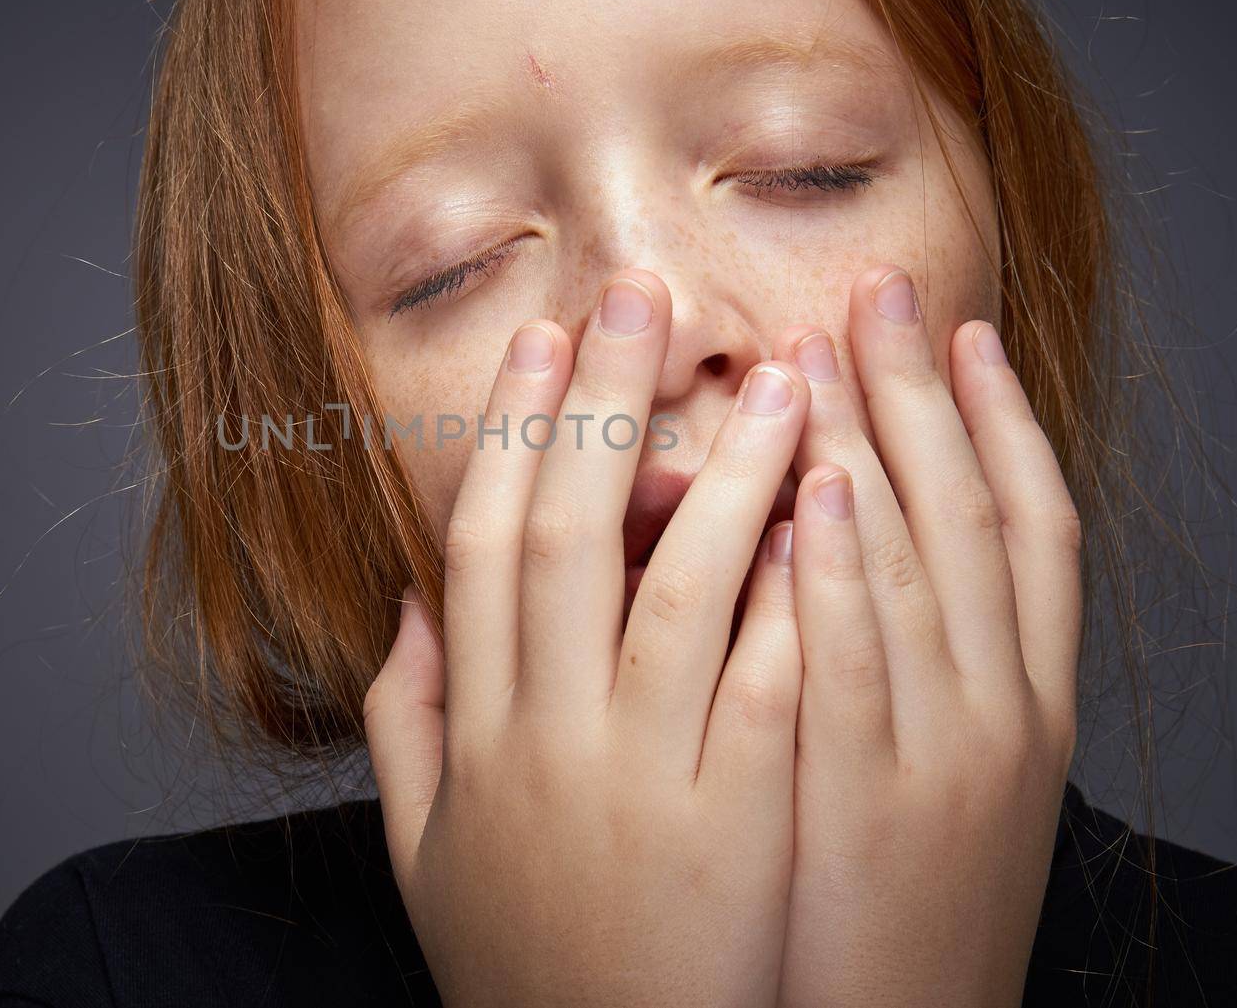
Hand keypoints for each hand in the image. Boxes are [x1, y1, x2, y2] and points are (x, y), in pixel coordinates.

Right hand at [365, 269, 812, 1006]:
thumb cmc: (521, 959)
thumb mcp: (425, 845)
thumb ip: (404, 717)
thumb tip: (407, 599)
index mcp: (477, 730)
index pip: (485, 546)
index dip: (512, 433)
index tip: (544, 340)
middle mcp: (549, 735)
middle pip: (570, 535)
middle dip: (601, 405)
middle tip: (636, 295)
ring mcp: (645, 775)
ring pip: (678, 590)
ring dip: (725, 473)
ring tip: (772, 375)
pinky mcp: (737, 819)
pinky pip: (767, 683)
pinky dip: (795, 590)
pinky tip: (831, 506)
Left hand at [769, 265, 1081, 1006]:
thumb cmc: (903, 905)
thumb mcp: (940, 773)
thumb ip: (902, 660)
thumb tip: (832, 537)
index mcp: (1028, 696)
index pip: (1029, 526)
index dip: (999, 419)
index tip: (958, 326)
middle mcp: (1006, 708)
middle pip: (972, 518)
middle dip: (927, 396)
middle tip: (877, 286)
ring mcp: (947, 753)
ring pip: (920, 571)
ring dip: (874, 449)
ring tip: (823, 344)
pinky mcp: (875, 806)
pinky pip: (855, 669)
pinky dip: (840, 575)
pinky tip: (806, 490)